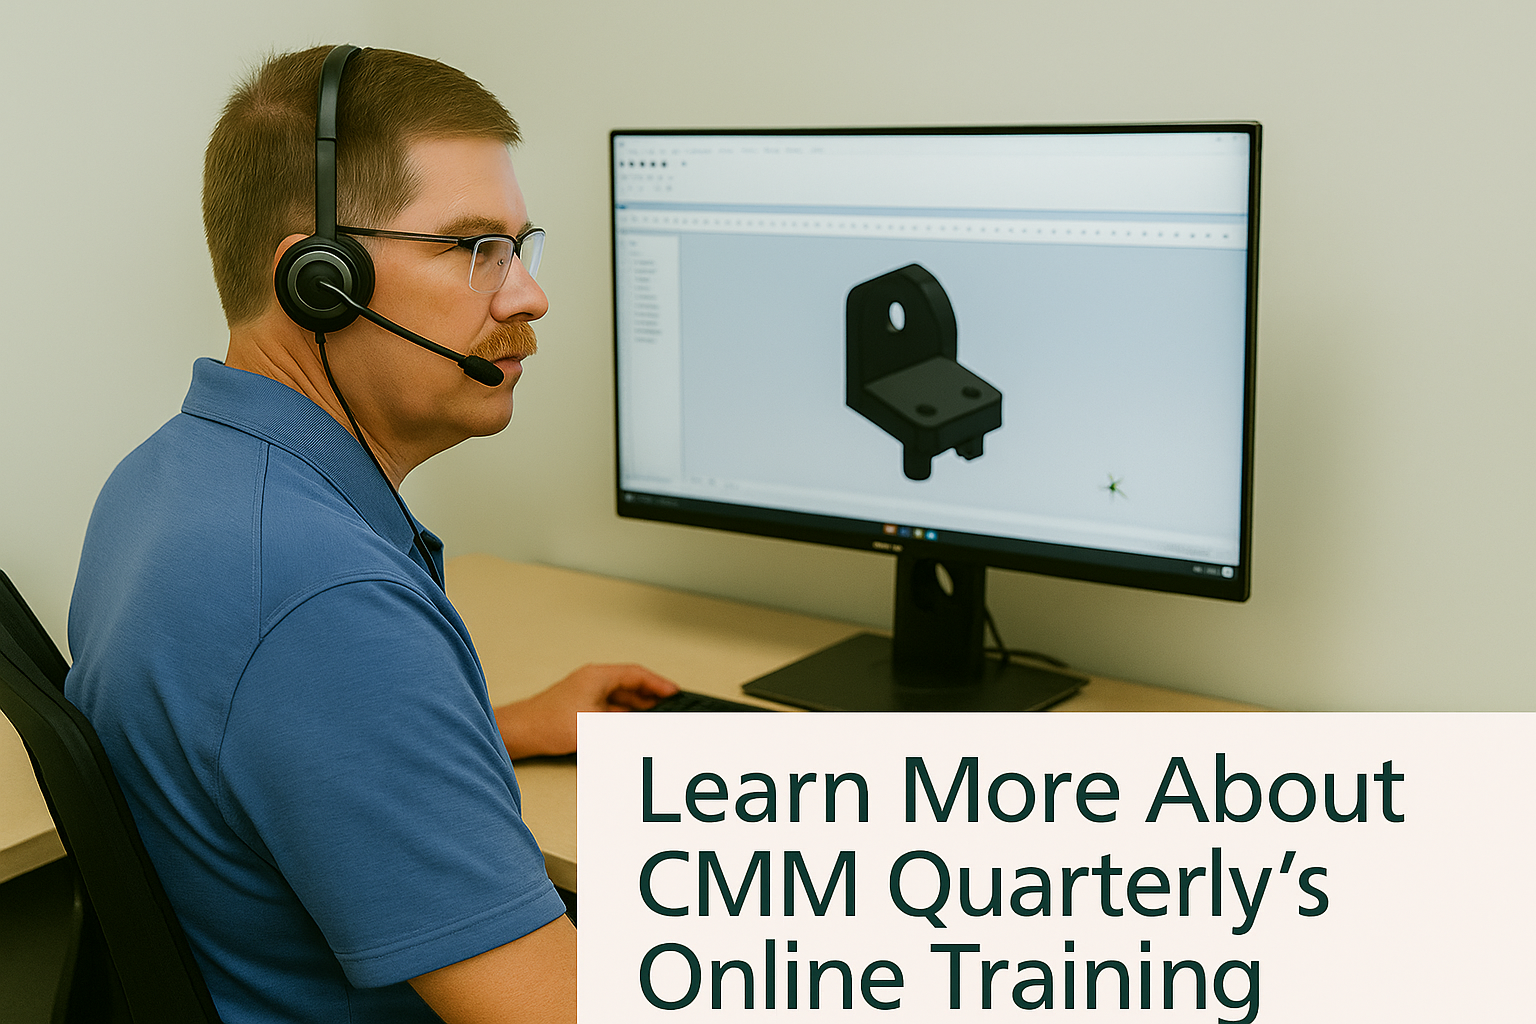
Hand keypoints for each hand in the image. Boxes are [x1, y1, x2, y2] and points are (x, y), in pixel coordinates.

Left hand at [495, 663, 677, 758]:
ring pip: (620, 698)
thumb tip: (645, 728)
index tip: (674, 691)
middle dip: (651, 696)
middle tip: (670, 707)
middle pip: (629, 685)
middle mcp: (592, 681)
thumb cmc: (548, 724)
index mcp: (597, 676)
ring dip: (637, 707)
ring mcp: (586, 694)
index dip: (658, 683)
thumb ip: (624, 727)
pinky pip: (610, 709)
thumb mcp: (595, 727)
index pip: (636, 674)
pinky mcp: (580, 708)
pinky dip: (624, 716)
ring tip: (655, 718)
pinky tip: (631, 727)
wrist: (520, 733)